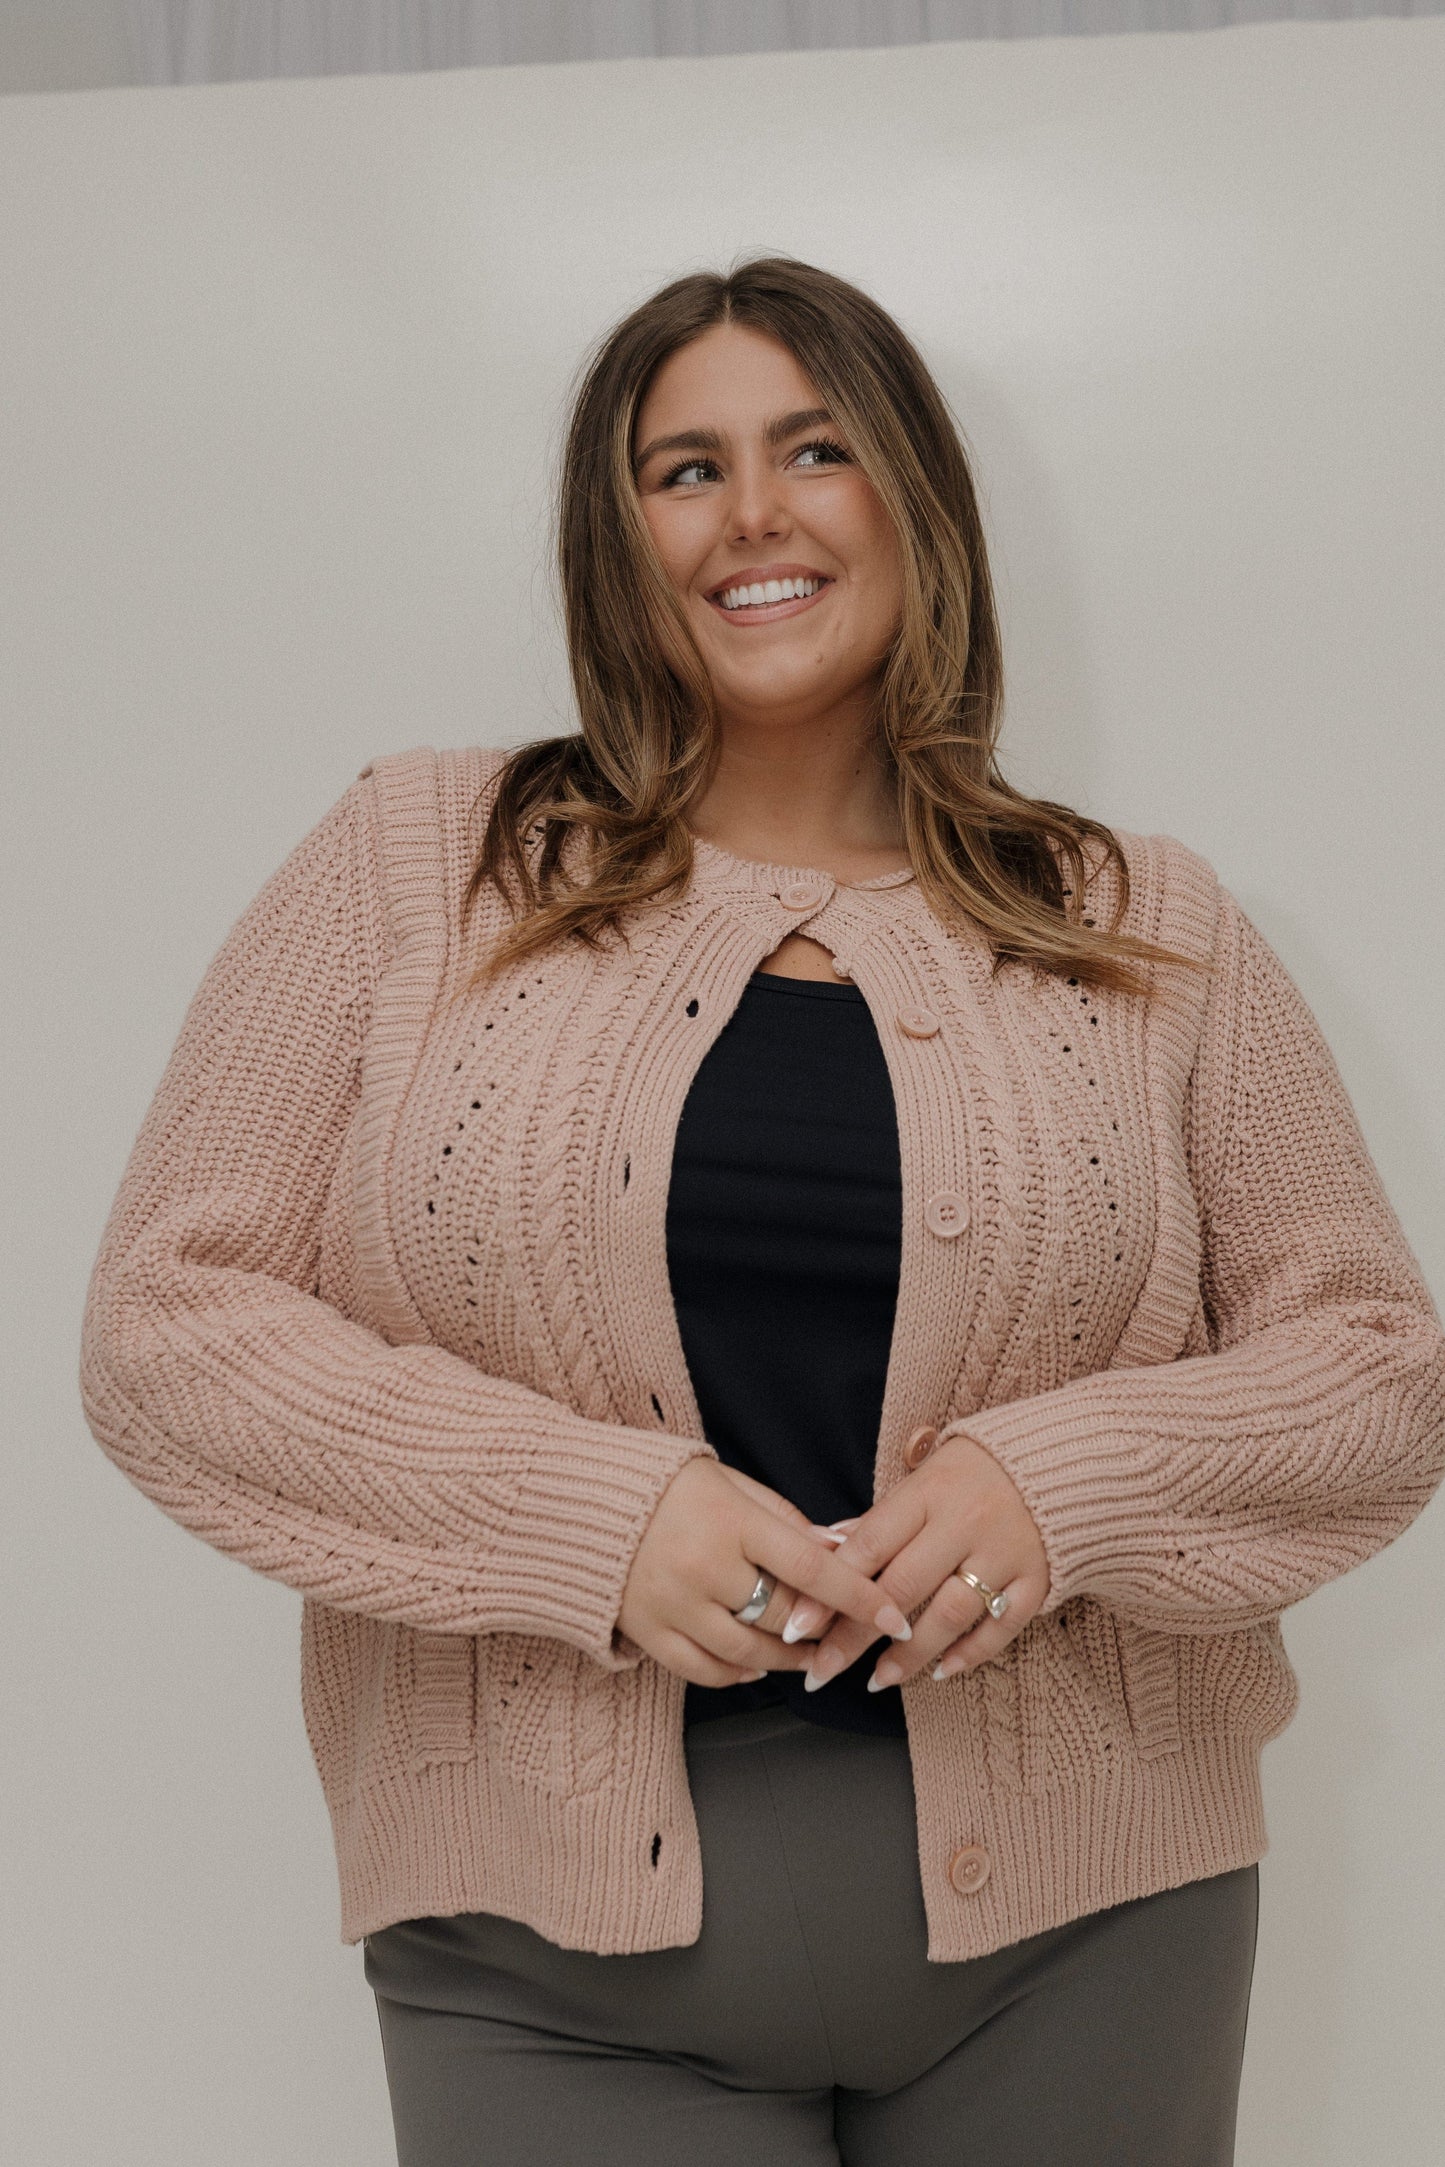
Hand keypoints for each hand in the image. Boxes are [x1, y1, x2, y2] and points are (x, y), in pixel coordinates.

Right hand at [617, 1457, 913, 1689]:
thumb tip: (842, 1547)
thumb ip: (784, 1519)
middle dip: (820, 1628)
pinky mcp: (648, 1631)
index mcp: (731, 1522)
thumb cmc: (665, 1486)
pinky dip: (737, 1675)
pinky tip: (755, 1666)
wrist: (579, 1499)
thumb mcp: (729, 1483)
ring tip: (807, 1654)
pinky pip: (704, 1670)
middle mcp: (704, 1567)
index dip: (859, 1596)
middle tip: (846, 1632)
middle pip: (782, 1614)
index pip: (812, 1567)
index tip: (894, 1615)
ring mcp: (673, 1605)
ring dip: (786, 1660)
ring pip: (748, 1653)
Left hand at [781, 1432, 1050, 1690]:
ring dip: (910, 1655)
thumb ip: (878, 1520)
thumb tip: (823, 1550)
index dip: (830, 1588)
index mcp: (929, 1493)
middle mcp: (965, 1522)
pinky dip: (971, 1653)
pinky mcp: (1037, 1579)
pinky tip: (940, 1672)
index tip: (797, 1626)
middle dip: (857, 1635)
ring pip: (950, 1614)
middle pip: (902, 1587)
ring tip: (877, 1681)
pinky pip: (1002, 1627)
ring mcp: (1004, 1553)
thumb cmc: (973, 1475)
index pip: (871, 1545)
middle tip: (822, 1670)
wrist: (1060, 1461)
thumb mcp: (922, 1480)